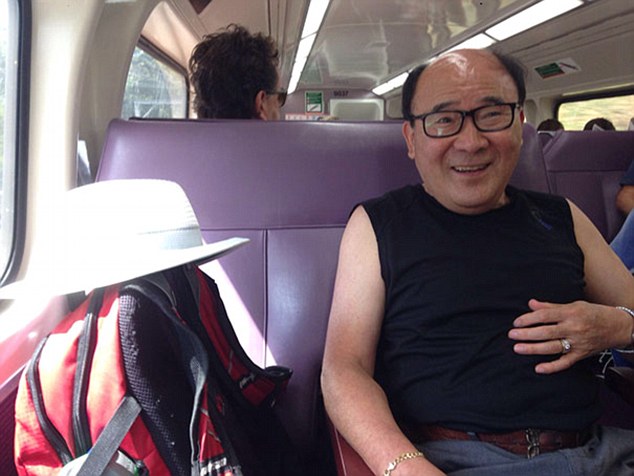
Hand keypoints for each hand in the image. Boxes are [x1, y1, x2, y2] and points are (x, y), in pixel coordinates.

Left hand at [508, 299, 630, 373]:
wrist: (618, 327)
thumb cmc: (593, 313)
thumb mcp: (574, 305)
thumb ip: (551, 307)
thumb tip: (531, 304)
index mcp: (570, 313)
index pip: (545, 315)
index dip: (528, 318)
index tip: (516, 322)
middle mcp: (574, 328)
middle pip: (546, 332)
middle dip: (526, 334)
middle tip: (511, 335)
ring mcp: (578, 343)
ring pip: (552, 347)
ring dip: (533, 349)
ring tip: (517, 348)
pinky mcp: (581, 355)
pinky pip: (565, 363)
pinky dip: (552, 367)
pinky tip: (538, 368)